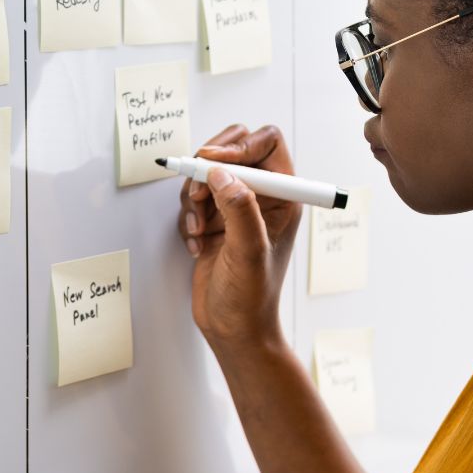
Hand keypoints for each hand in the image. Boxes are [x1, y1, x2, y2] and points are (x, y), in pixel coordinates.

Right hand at [176, 124, 301, 353]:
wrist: (233, 329)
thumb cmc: (252, 299)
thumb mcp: (249, 252)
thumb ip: (240, 209)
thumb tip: (222, 173)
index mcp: (284, 196)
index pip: (266, 142)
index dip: (239, 146)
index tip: (212, 163)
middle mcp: (262, 196)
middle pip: (233, 148)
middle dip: (207, 167)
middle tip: (197, 190)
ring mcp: (236, 207)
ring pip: (206, 173)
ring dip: (194, 198)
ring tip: (199, 230)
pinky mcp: (214, 220)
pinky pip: (193, 198)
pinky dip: (188, 217)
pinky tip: (197, 245)